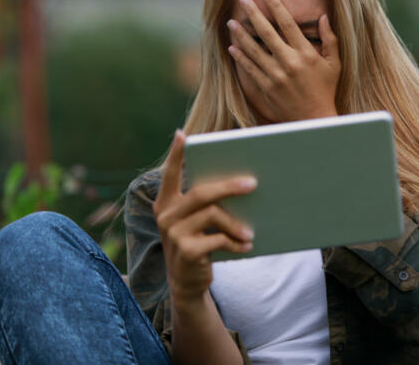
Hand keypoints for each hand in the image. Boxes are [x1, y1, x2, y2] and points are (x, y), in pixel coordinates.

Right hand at [153, 130, 256, 307]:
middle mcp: (166, 215)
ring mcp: (174, 234)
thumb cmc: (198, 243)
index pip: (170, 174)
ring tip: (251, 232)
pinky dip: (235, 243)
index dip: (175, 154)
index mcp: (166, 203)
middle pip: (201, 193)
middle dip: (229, 187)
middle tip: (253, 184)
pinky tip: (247, 246)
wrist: (187, 283)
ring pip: (212, 215)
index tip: (182, 134)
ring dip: (236, 223)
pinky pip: (217, 240)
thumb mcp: (195, 222)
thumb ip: (206, 204)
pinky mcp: (186, 252)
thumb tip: (242, 184)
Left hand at [227, 0, 340, 121]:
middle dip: (254, 13)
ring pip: (254, 50)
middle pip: (267, 32)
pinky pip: (250, 69)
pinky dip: (240, 57)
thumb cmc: (326, 89)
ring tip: (231, 22)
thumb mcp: (334, 64)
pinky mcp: (267, 87)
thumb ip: (330, 39)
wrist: (314, 119)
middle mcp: (290, 62)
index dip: (276, 5)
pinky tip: (232, 47)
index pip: (288, 23)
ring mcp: (276, 76)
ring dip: (241, 34)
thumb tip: (323, 17)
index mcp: (306, 53)